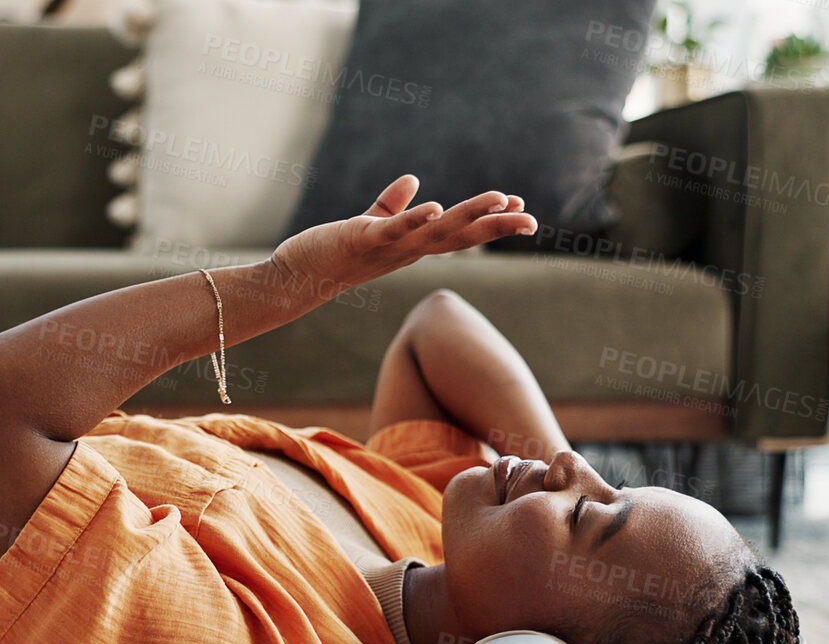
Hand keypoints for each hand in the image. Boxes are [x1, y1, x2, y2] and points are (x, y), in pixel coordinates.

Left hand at [270, 175, 536, 300]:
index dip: (489, 222)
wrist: (294, 279)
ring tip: (499, 199)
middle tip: (533, 219)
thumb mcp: (370, 226)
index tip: (520, 208)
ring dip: (468, 216)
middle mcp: (406, 251)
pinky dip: (413, 220)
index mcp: (412, 245)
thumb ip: (392, 205)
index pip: (459, 234)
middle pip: (460, 237)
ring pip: (436, 232)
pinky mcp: (361, 241)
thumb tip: (413, 180)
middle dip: (496, 227)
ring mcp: (387, 248)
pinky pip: (393, 231)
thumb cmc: (331, 254)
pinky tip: (434, 206)